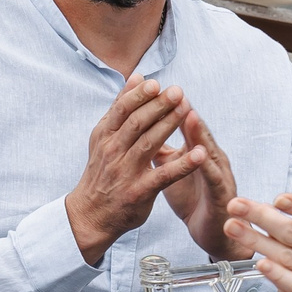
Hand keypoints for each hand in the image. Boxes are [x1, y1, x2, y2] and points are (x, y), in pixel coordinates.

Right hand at [65, 76, 198, 264]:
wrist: (90, 214)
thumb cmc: (102, 172)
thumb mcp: (103, 138)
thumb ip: (120, 108)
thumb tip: (137, 76)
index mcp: (105, 136)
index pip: (121, 110)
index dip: (139, 95)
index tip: (156, 83)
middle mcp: (113, 151)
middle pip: (137, 124)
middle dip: (158, 106)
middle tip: (178, 91)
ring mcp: (125, 172)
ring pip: (149, 144)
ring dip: (169, 126)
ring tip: (187, 111)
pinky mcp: (140, 192)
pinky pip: (164, 176)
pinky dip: (183, 165)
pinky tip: (200, 154)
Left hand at [155, 92, 246, 259]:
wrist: (213, 231)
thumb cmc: (192, 197)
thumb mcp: (172, 170)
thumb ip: (161, 149)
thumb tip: (141, 129)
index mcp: (197, 151)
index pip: (183, 125)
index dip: (170, 109)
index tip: (156, 90)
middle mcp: (211, 158)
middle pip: (198, 132)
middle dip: (186, 112)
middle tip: (175, 92)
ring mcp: (219, 175)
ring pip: (209, 150)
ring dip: (200, 133)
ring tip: (190, 114)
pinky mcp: (222, 195)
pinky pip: (214, 179)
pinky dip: (207, 167)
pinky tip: (203, 156)